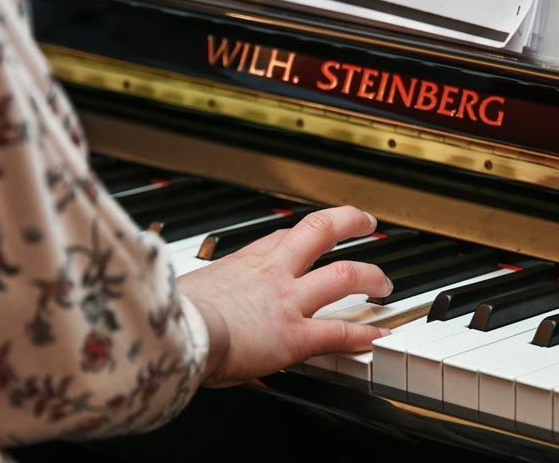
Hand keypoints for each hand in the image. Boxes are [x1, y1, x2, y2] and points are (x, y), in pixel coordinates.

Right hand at [178, 206, 392, 386]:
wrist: (177, 334)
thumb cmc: (174, 316)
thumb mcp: (190, 291)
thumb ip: (203, 295)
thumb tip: (193, 306)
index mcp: (246, 261)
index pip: (285, 235)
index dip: (309, 232)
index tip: (320, 230)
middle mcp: (274, 273)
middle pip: (321, 231)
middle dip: (349, 222)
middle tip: (366, 222)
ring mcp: (289, 301)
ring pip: (344, 275)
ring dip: (371, 276)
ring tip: (385, 283)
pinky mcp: (295, 335)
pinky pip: (340, 332)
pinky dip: (365, 333)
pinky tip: (381, 333)